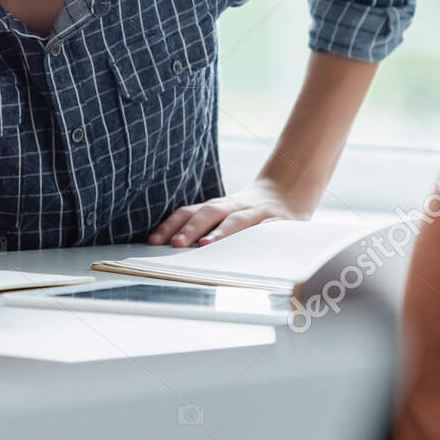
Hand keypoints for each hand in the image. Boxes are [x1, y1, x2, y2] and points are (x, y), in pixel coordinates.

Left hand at [147, 179, 310, 247]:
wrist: (286, 193)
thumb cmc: (246, 212)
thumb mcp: (223, 216)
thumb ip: (201, 228)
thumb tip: (167, 247)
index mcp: (216, 207)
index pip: (188, 212)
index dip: (170, 225)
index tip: (153, 242)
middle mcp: (233, 206)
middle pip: (209, 213)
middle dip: (190, 229)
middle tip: (175, 244)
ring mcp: (257, 212)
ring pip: (237, 220)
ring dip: (220, 233)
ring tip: (205, 245)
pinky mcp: (280, 221)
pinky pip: (269, 229)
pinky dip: (259, 236)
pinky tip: (250, 247)